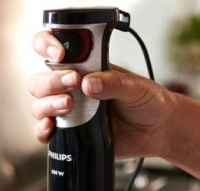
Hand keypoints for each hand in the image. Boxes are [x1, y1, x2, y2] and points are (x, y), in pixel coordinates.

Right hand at [27, 31, 177, 158]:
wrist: (158, 131)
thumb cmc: (148, 102)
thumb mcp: (136, 87)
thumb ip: (114, 83)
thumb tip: (89, 84)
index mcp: (85, 68)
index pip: (55, 51)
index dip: (48, 47)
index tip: (60, 55)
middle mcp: (73, 89)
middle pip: (41, 81)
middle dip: (50, 82)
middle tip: (72, 84)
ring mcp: (70, 112)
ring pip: (40, 105)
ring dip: (47, 104)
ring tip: (68, 106)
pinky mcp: (72, 134)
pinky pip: (47, 132)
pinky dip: (42, 130)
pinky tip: (51, 128)